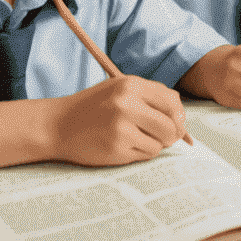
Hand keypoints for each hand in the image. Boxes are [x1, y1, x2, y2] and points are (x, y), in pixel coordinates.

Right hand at [47, 74, 187, 165]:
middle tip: (166, 137)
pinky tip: (128, 146)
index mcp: (131, 85)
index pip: (172, 101)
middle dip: (172, 134)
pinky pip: (145, 155)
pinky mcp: (116, 150)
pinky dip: (142, 153)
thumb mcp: (120, 88)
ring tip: (140, 139)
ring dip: (156, 144)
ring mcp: (121, 129)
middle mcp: (127, 105)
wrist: (58, 125)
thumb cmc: (94, 106)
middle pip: (170, 124)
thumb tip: (181, 115)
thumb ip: (150, 95)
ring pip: (160, 143)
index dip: (179, 114)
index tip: (177, 122)